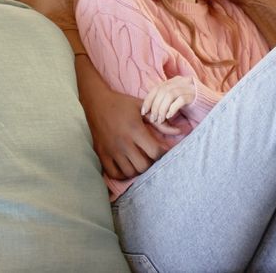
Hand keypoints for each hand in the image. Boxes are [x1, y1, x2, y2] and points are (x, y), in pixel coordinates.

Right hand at [75, 57, 172, 179]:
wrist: (95, 102)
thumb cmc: (121, 103)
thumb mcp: (142, 108)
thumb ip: (160, 122)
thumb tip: (179, 131)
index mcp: (135, 130)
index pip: (155, 152)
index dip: (163, 154)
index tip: (164, 151)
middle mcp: (123, 142)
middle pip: (144, 166)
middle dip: (151, 163)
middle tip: (151, 157)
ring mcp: (111, 150)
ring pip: (130, 172)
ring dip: (138, 169)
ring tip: (140, 160)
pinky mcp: (102, 154)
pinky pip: (114, 173)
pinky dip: (123, 173)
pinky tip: (127, 165)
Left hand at [141, 76, 195, 124]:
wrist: (214, 108)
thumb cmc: (194, 108)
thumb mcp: (177, 102)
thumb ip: (166, 101)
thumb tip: (149, 109)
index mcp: (175, 81)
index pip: (157, 88)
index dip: (148, 99)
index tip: (144, 111)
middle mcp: (182, 81)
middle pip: (162, 90)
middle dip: (155, 106)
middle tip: (153, 119)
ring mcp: (189, 87)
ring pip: (169, 94)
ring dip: (162, 109)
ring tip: (160, 120)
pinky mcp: (196, 95)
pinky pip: (180, 99)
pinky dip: (172, 108)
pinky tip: (169, 117)